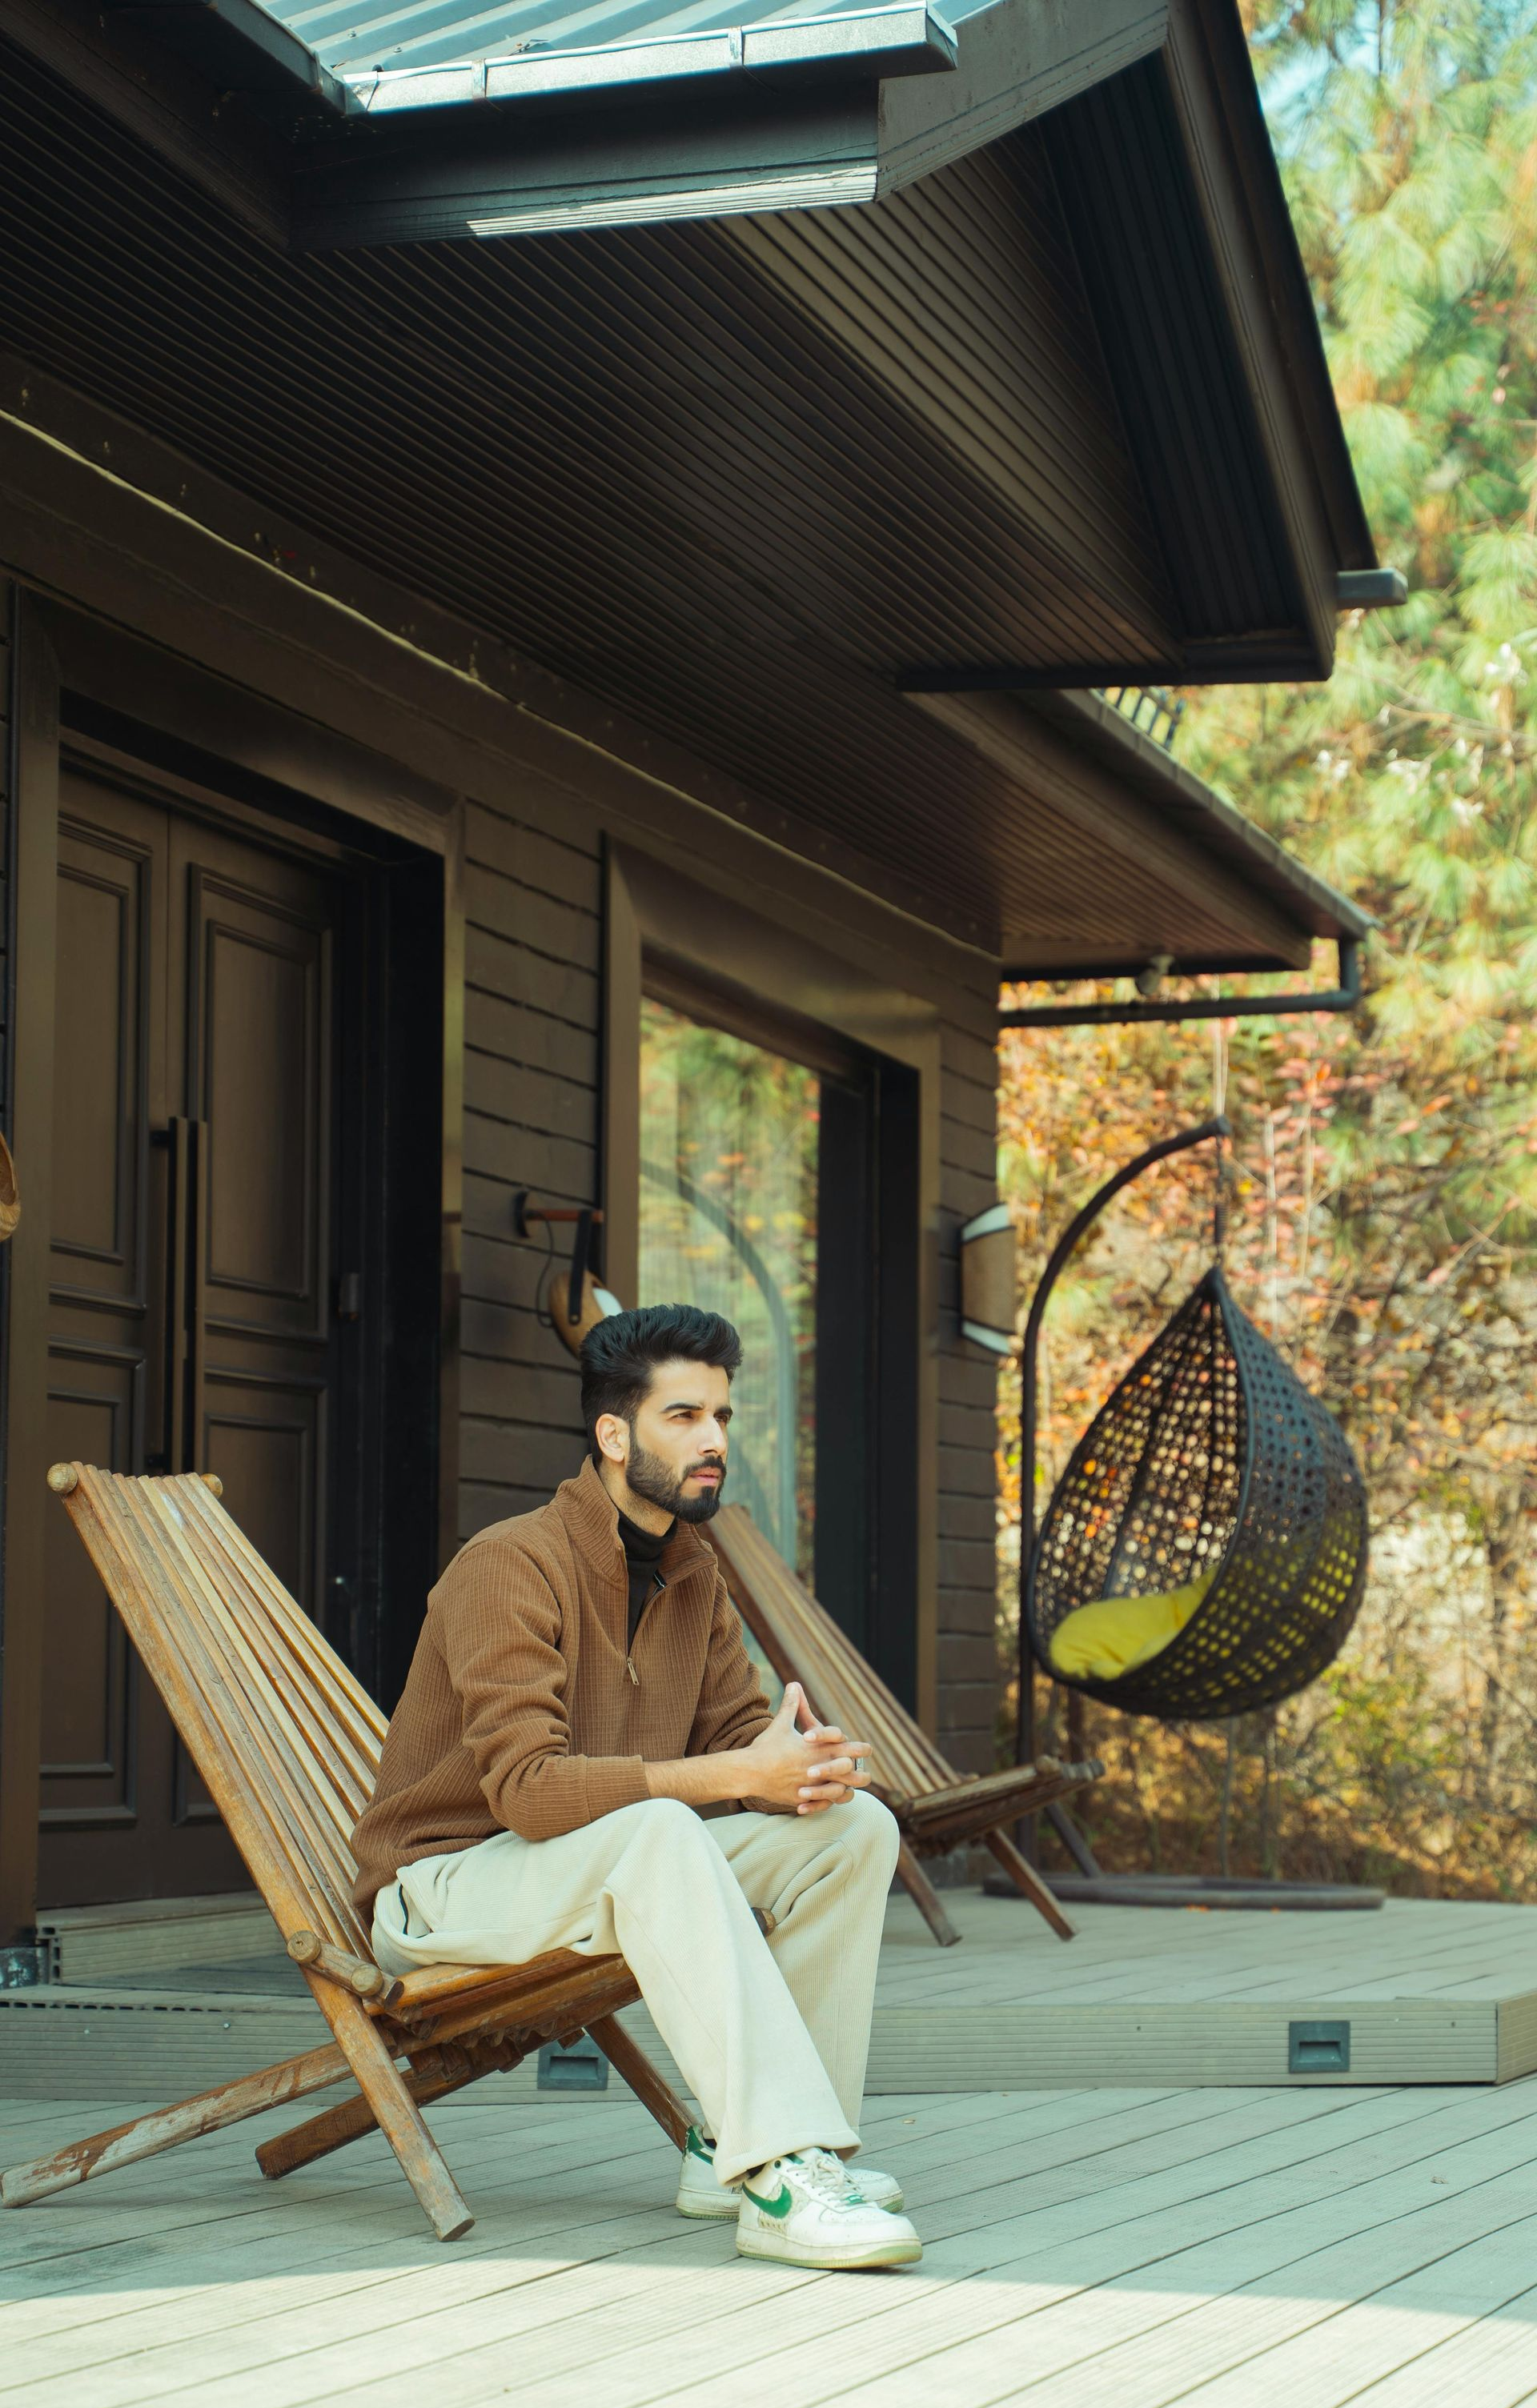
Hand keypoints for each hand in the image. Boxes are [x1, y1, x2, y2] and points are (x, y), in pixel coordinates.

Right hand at [735, 1684, 872, 1814]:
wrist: (749, 1771)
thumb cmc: (766, 1747)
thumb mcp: (781, 1724)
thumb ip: (792, 1706)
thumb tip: (794, 1684)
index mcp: (820, 1750)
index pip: (852, 1750)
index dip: (861, 1749)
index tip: (865, 1749)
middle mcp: (821, 1769)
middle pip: (853, 1775)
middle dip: (860, 1774)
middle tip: (863, 1773)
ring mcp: (813, 1787)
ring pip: (842, 1794)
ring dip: (847, 1790)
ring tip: (847, 1788)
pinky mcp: (802, 1800)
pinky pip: (823, 1806)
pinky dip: (827, 1803)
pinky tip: (827, 1800)